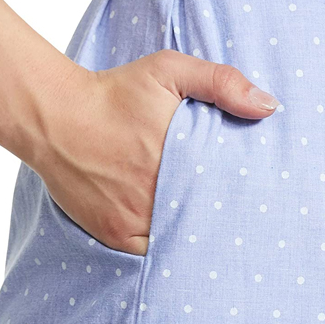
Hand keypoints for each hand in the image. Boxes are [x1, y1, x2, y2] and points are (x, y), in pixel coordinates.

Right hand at [34, 49, 280, 255]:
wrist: (55, 118)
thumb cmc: (114, 93)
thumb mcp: (168, 70)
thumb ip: (221, 82)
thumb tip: (269, 108)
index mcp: (181, 160)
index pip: (226, 193)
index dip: (241, 200)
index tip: (256, 205)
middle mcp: (159, 196)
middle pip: (203, 221)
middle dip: (219, 223)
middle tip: (241, 229)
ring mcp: (135, 219)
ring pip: (177, 241)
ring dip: (192, 238)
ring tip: (211, 238)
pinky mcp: (114, 233)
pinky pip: (148, 253)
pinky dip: (161, 247)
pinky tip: (174, 239)